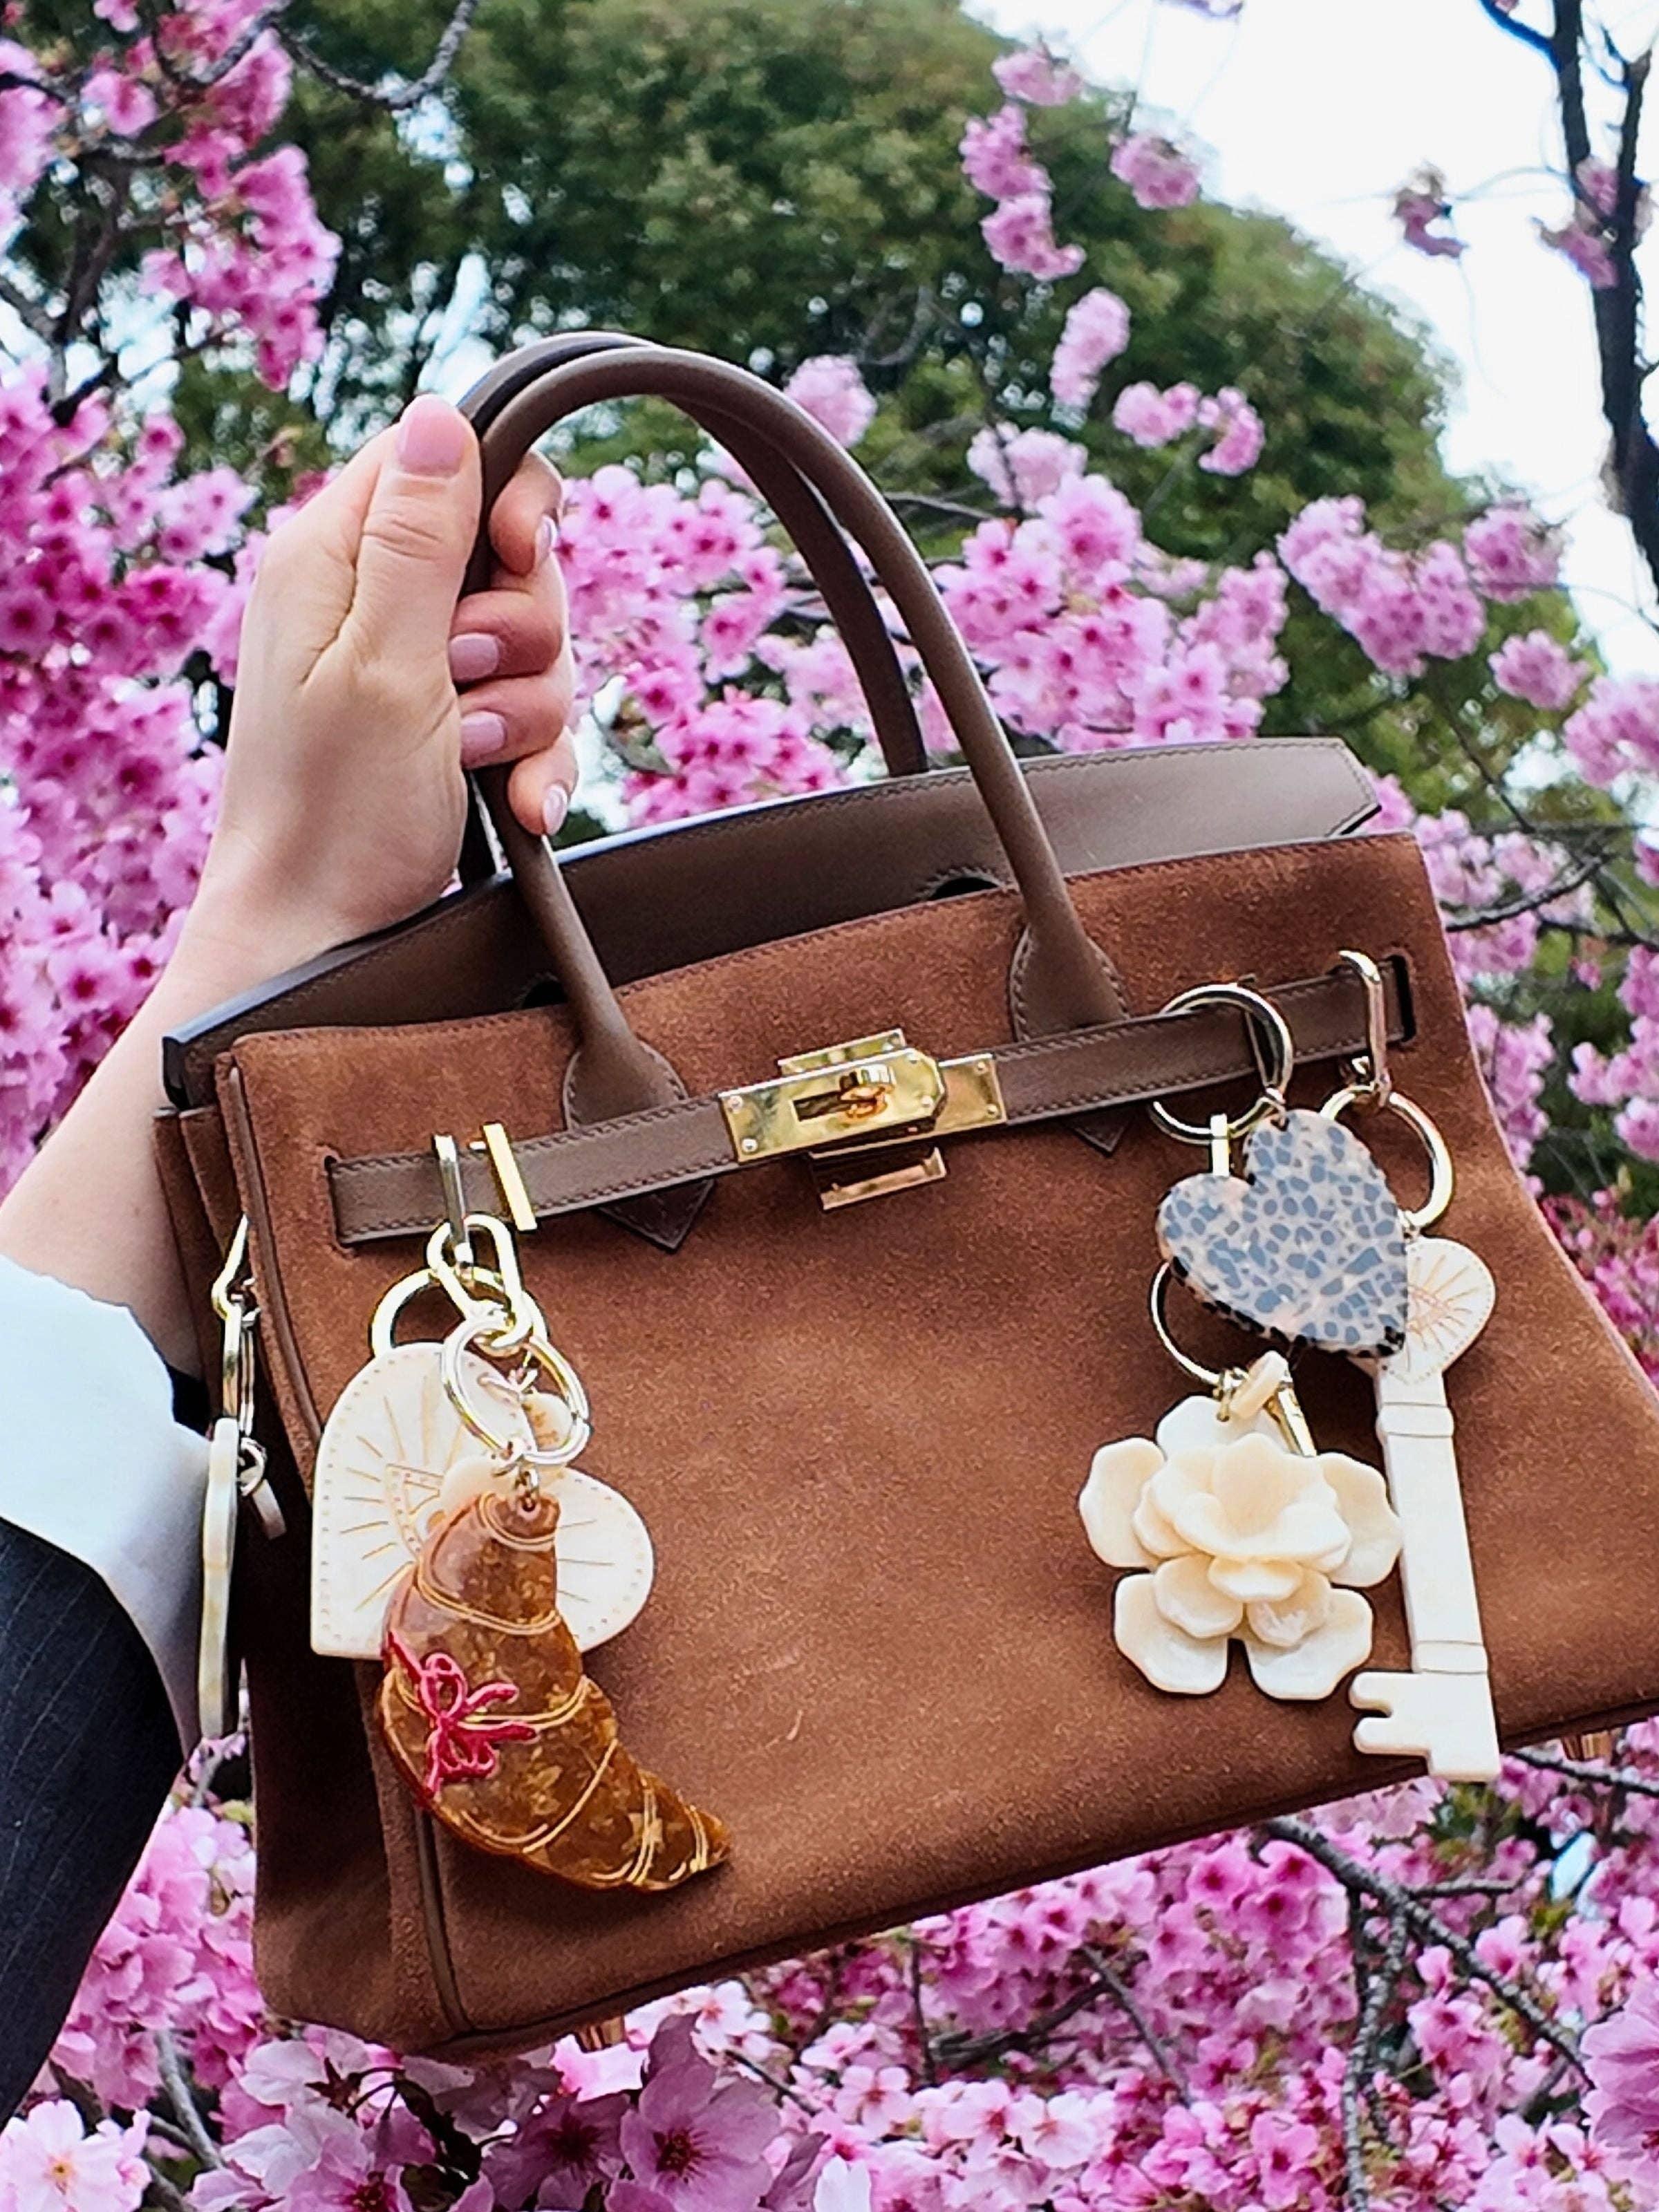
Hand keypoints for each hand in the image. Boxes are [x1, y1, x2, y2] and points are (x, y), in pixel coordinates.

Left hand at [187, 393, 575, 974]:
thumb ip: (416, 539)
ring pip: (536, 643)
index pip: (444, 457)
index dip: (508, 498)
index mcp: (332, 557)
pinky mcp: (450, 730)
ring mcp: (416, 669)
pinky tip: (521, 805)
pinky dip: (537, 761)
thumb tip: (438, 414)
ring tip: (474, 756)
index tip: (522, 557)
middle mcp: (372, 601)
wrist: (320, 936)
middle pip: (509, 555)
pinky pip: (534, 718)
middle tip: (472, 681)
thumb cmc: (334, 810)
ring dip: (529, 708)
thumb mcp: (384, 662)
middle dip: (525, 626)